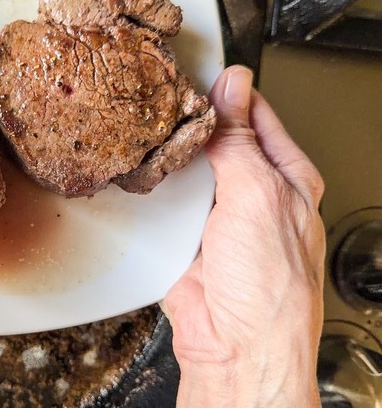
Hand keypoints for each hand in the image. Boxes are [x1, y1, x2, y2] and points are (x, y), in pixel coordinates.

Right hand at [162, 66, 324, 406]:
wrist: (234, 346)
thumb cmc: (268, 286)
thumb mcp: (258, 195)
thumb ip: (238, 140)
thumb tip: (232, 87)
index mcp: (284, 177)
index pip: (254, 116)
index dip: (226, 94)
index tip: (194, 75)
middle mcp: (251, 194)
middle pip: (214, 142)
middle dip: (187, 126)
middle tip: (157, 105)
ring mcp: (215, 216)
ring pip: (184, 172)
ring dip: (166, 159)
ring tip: (141, 136)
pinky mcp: (183, 239)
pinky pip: (162, 206)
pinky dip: (148, 193)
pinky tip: (136, 177)